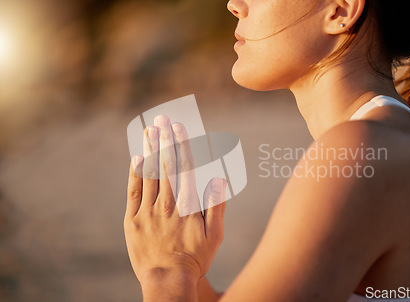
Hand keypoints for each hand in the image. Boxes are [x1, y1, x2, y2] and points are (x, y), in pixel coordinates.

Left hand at [124, 115, 227, 285]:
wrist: (167, 280)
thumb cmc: (195, 258)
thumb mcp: (215, 235)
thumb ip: (216, 206)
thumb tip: (219, 179)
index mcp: (188, 206)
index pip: (185, 169)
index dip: (182, 146)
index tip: (180, 128)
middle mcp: (167, 205)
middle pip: (166, 166)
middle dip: (165, 140)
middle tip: (163, 120)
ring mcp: (148, 211)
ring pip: (150, 174)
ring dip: (150, 150)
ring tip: (150, 130)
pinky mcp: (133, 220)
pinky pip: (134, 192)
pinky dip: (136, 173)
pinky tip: (137, 156)